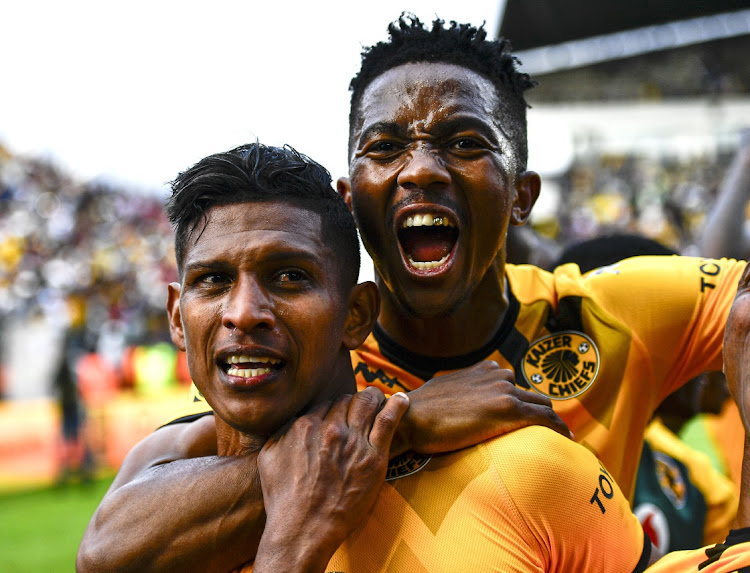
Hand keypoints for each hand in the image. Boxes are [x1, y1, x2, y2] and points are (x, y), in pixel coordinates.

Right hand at [254, 388, 408, 571]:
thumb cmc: (284, 499)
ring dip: (374, 396)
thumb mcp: (270, 457)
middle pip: (348, 399)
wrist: (303, 529)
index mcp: (306, 425)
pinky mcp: (373, 457)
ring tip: (379, 397)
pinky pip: (388, 422)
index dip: (335, 406)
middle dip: (354, 400)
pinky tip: (402, 399)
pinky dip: (397, 406)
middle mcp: (331, 429)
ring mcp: (353, 442)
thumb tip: (291, 420)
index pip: (328, 402)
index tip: (341, 411)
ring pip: (368, 403)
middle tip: (361, 403)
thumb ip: (281, 432)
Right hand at [394, 360, 570, 455]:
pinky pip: (544, 419)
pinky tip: (568, 439)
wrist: (412, 417)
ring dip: (551, 421)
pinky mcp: (509, 410)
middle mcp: (497, 375)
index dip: (524, 402)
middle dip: (542, 411)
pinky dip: (559, 428)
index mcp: (484, 370)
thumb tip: (459, 402)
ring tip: (561, 436)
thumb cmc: (421, 410)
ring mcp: (504, 391)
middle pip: (532, 394)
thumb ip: (461, 390)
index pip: (514, 385)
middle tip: (550, 430)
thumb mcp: (444, 390)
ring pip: (542, 405)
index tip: (531, 416)